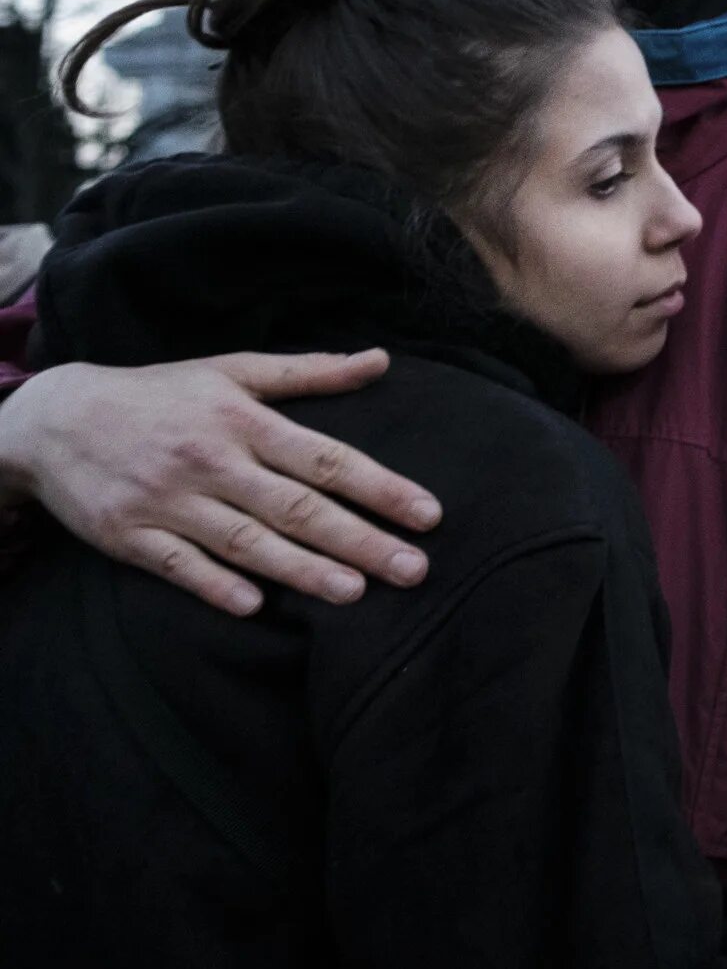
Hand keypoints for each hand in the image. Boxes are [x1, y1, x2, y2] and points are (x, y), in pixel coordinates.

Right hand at [0, 352, 441, 614]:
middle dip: (360, 540)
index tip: (429, 515)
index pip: (327, 459)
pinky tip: (254, 607)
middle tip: (414, 570)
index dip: (382, 488)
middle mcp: (211, 461)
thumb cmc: (160, 395)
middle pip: (297, 507)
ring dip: (302, 570)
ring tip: (356, 593)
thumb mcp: (231, 371)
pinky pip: (178, 566)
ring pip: (245, 541)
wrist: (54, 418)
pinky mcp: (128, 535)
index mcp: (242, 420)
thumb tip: (381, 360)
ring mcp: (169, 501)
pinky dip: (214, 585)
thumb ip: (309, 372)